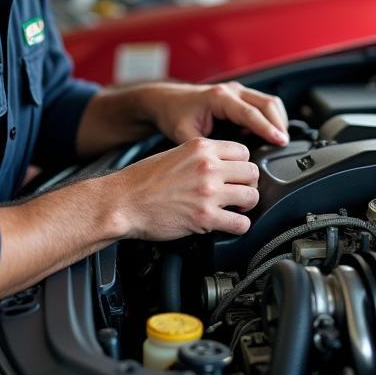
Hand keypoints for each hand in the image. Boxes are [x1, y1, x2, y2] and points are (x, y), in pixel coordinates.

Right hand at [108, 137, 260, 238]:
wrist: (123, 202)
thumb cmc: (142, 180)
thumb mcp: (174, 154)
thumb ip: (200, 156)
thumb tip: (221, 164)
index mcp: (201, 148)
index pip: (244, 151)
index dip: (241, 165)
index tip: (236, 175)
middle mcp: (208, 167)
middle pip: (252, 173)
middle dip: (247, 184)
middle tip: (238, 193)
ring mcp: (208, 192)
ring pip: (252, 196)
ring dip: (246, 206)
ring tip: (235, 209)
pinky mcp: (205, 218)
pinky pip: (241, 223)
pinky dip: (239, 226)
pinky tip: (229, 224)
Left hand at [143, 81, 288, 146]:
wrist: (166, 100)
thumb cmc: (174, 113)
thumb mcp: (182, 133)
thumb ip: (203, 148)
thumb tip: (221, 164)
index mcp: (219, 97)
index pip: (250, 113)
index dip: (267, 128)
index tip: (280, 141)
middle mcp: (231, 90)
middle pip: (267, 103)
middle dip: (279, 123)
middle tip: (284, 145)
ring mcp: (237, 91)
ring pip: (269, 101)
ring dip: (278, 120)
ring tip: (280, 141)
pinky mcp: (240, 96)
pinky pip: (263, 104)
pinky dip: (271, 117)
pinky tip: (269, 134)